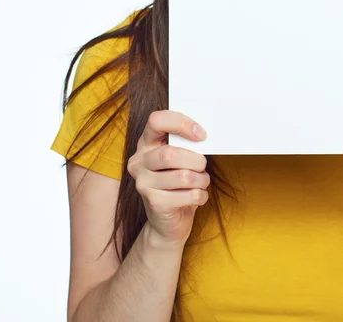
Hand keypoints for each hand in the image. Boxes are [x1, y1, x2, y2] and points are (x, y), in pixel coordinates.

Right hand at [127, 110, 209, 245]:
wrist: (167, 222)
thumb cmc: (178, 184)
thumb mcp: (180, 158)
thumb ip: (186, 144)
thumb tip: (203, 135)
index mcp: (146, 143)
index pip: (156, 120)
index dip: (182, 124)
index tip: (200, 135)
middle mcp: (139, 162)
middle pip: (170, 154)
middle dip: (196, 160)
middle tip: (202, 166)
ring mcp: (143, 184)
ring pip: (183, 176)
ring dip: (201, 180)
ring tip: (201, 182)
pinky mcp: (154, 203)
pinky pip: (189, 195)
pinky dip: (201, 196)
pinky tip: (196, 197)